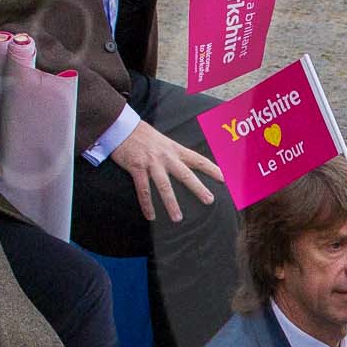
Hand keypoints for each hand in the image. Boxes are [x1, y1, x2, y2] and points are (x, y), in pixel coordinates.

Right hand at [108, 119, 222, 222]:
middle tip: (209, 200)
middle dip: (198, 188)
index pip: (197, 159)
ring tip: (178, 219)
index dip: (211, 169)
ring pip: (164, 186)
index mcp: (175, 149)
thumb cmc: (143, 135)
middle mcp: (166, 157)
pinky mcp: (136, 168)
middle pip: (185, 174)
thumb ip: (173, 154)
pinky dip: (147, 205)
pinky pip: (143, 190)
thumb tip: (184, 165)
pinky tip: (151, 216)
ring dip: (171, 204)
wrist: (122, 127)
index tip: (224, 178)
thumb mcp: (163, 141)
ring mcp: (151, 163)